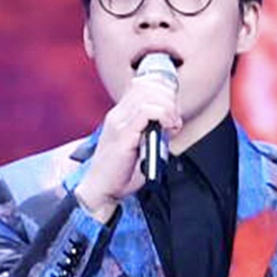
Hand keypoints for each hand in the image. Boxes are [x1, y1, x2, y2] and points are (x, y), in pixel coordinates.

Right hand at [74, 76, 181, 222]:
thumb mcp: (142, 146)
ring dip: (168, 107)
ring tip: (173, 124)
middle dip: (168, 98)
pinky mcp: (123, 135)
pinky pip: (146, 112)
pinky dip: (163, 115)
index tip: (174, 110)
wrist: (100, 190)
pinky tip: (168, 127)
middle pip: (147, 87)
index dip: (163, 92)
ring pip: (148, 96)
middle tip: (176, 118)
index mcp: (120, 115)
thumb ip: (154, 132)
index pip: (141, 86)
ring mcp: (118, 123)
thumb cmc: (120, 173)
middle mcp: (117, 115)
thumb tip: (172, 122)